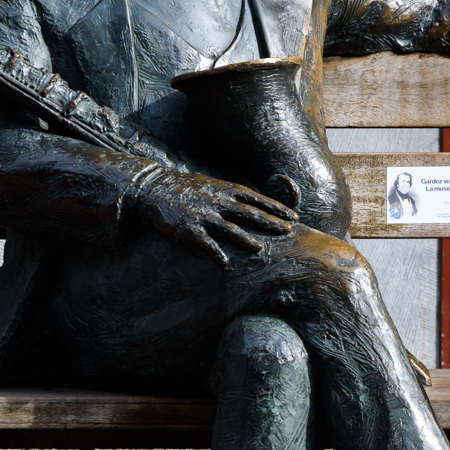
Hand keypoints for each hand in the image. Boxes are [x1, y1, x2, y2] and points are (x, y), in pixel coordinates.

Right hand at [124, 166, 297, 265]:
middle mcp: (217, 201)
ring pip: (227, 227)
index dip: (276, 208)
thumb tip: (257, 207)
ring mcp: (202, 214)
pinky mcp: (187, 228)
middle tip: (287, 230)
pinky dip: (214, 252)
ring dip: (244, 238)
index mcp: (225, 191)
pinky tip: (224, 263)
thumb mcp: (214, 185)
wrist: (155, 187)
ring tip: (259, 248)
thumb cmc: (189, 189)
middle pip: (248, 213)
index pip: (257, 199)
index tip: (294, 217)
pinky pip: (202, 242)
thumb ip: (234, 196)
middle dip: (269, 222)